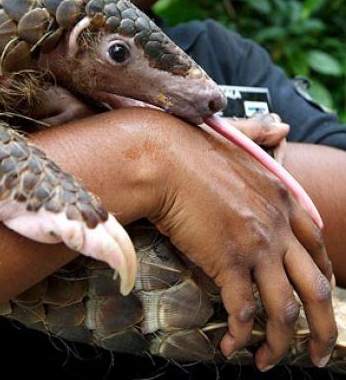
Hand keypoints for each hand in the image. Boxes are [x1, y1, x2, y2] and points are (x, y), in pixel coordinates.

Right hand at [143, 111, 335, 370]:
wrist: (160, 158)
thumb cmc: (190, 147)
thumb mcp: (234, 138)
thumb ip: (261, 133)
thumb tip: (283, 126)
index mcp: (282, 197)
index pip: (317, 245)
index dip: (322, 276)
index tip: (320, 298)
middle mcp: (277, 225)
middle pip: (316, 288)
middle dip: (322, 328)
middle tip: (317, 353)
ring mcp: (255, 245)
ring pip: (285, 310)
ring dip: (281, 344)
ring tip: (270, 362)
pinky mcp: (226, 262)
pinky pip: (243, 312)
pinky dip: (240, 337)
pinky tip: (230, 347)